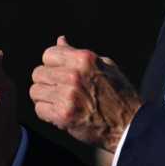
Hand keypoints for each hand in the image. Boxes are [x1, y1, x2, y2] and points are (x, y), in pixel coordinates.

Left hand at [30, 36, 141, 152]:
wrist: (129, 125)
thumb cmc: (120, 94)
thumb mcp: (105, 66)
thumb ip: (78, 53)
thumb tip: (60, 40)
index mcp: (84, 59)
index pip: (48, 54)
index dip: (52, 64)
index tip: (59, 73)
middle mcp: (73, 75)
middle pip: (38, 73)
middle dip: (46, 82)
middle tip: (58, 90)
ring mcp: (67, 96)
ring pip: (35, 91)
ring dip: (45, 98)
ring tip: (59, 102)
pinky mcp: (63, 115)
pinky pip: (39, 109)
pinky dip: (47, 113)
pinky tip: (61, 113)